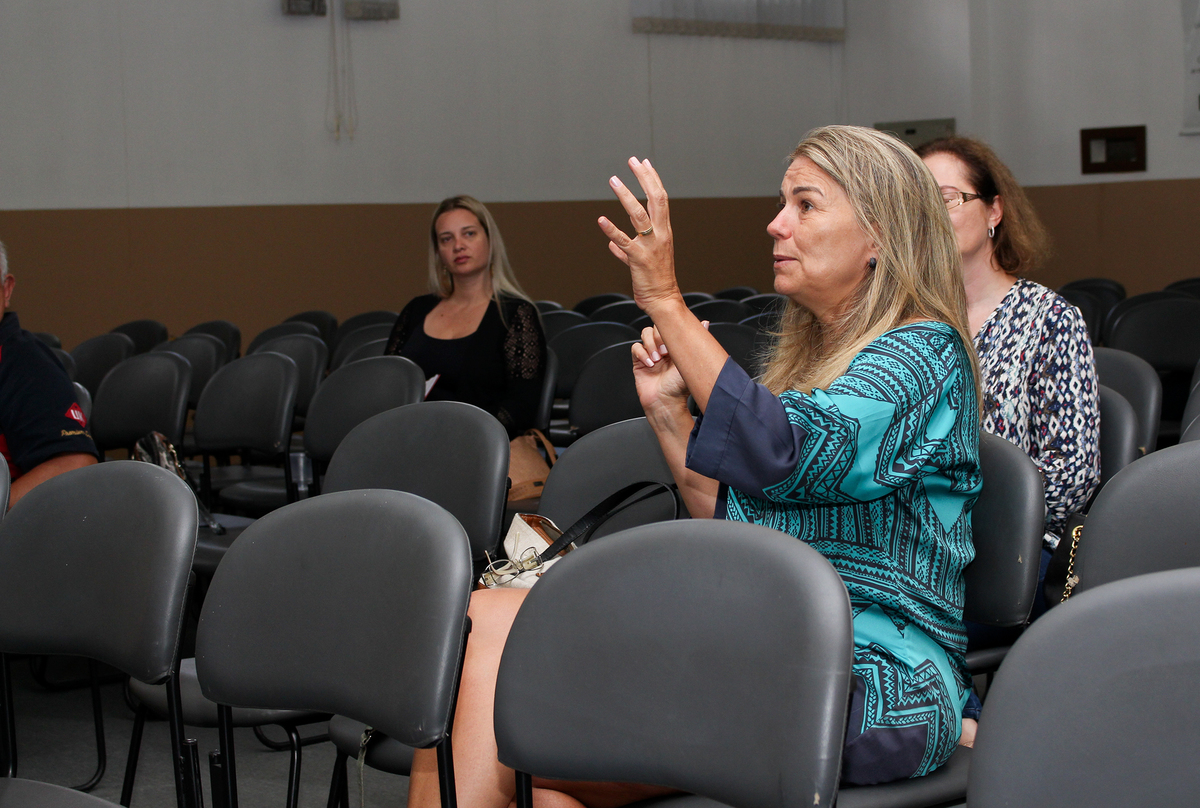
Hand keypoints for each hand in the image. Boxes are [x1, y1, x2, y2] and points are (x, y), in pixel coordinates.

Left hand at [598, 157, 679, 311]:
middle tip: (633, 161)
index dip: (652, 179)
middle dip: (644, 178)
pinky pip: (624, 241)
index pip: (661, 198)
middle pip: (656, 199)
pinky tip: (601, 219)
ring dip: (626, 196)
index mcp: (664, 231)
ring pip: (639, 215)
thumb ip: (625, 250)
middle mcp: (660, 235)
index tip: (644, 163)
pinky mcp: (638, 259)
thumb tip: (612, 245)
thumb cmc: (655, 280)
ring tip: (614, 180)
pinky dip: (611, 230)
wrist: (662, 299)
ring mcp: (650, 246)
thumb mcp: (641, 261)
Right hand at [631, 324, 702, 413]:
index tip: (672, 343)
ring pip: (645, 334)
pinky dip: (641, 353)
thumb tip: (706, 323)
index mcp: (675, 346)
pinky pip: (636, 347)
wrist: (665, 403)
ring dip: (651, 344)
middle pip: (655, 326)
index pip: (669, 326)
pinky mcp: (640, 361)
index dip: (668, 330)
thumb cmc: (679, 388)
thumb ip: (696, 341)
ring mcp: (651, 354)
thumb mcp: (691, 362)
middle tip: (664, 352)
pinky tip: (650, 363)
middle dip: (659, 337)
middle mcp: (663, 348)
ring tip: (657, 359)